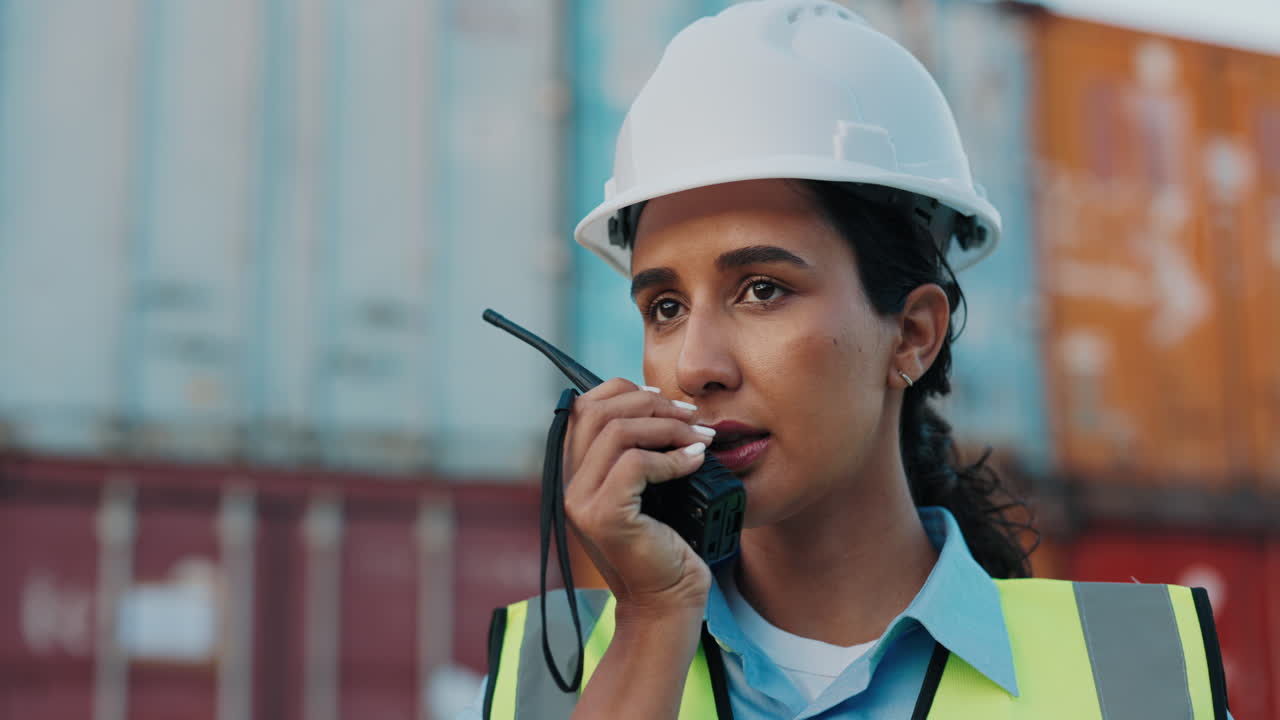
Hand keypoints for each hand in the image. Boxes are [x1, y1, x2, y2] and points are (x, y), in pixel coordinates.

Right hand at [563, 378, 714, 613]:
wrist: (666, 602)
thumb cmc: (665, 545)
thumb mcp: (650, 488)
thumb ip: (639, 451)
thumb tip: (659, 403)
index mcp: (576, 472)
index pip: (585, 406)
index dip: (624, 391)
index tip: (664, 399)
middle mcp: (570, 484)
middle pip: (599, 411)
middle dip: (652, 405)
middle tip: (692, 417)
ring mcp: (582, 501)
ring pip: (618, 432)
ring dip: (667, 427)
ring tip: (701, 437)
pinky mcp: (604, 516)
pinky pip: (636, 464)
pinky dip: (672, 457)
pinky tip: (696, 462)